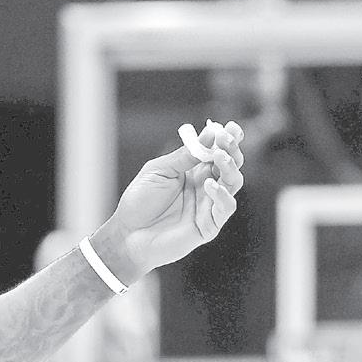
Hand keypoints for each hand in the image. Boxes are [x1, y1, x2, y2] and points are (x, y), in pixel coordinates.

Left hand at [93, 120, 244, 278]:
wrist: (128, 234)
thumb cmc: (139, 201)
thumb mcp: (159, 171)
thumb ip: (184, 156)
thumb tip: (209, 134)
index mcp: (194, 170)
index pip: (218, 151)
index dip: (227, 139)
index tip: (231, 127)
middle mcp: (206, 186)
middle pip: (230, 164)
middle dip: (232, 150)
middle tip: (227, 139)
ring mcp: (209, 205)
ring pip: (234, 183)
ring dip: (230, 168)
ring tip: (219, 156)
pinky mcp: (210, 225)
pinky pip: (225, 208)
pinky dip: (222, 194)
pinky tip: (210, 184)